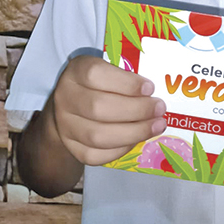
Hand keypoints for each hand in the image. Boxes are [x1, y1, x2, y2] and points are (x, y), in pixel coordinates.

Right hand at [51, 55, 166, 165]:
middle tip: (159, 109)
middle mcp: (65, 98)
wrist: (73, 105)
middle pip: (98, 107)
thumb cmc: (100, 83)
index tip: (150, 88)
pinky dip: (121, 149)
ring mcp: (65, 125)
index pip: (95, 75)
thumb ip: (127, 75)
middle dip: (136, 110)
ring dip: (133, 132)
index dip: (125, 83)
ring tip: (156, 126)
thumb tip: (154, 92)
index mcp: (76, 70)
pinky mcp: (71, 147)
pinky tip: (138, 139)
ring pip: (97, 135)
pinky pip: (96, 155)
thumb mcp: (109, 68)